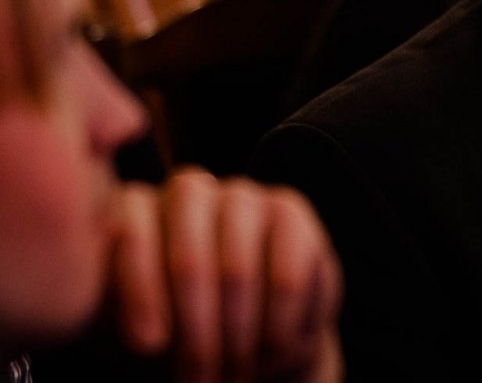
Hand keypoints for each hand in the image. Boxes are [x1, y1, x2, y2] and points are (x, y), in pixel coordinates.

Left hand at [108, 167, 341, 381]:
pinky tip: (272, 348)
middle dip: (195, 330)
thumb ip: (117, 313)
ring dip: (237, 334)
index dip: (141, 295)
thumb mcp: (133, 328)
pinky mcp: (289, 212)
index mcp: (133, 211)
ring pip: (238, 269)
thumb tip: (144, 338)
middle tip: (199, 378)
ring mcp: (242, 196)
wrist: (242, 338)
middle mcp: (187, 193)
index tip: (149, 349)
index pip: (132, 235)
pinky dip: (278, 323)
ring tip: (234, 372)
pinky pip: (288, 274)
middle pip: (189, 257)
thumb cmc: (171, 334)